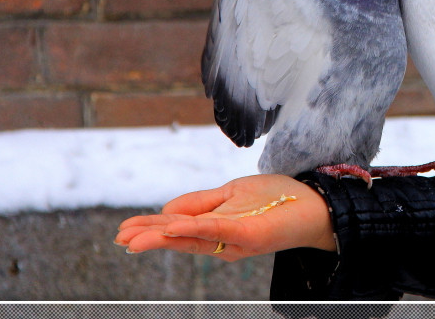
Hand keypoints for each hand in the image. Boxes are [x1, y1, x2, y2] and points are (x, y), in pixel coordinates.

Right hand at [114, 174, 335, 261]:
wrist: (315, 203)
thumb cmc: (276, 198)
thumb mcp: (231, 193)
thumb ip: (200, 203)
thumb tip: (165, 211)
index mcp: (218, 229)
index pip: (179, 229)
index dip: (152, 230)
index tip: (123, 232)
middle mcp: (223, 240)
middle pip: (180, 238)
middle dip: (149, 238)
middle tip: (120, 240)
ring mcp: (236, 238)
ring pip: (192, 236)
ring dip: (161, 236)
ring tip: (134, 240)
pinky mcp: (250, 232)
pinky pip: (217, 229)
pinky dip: (192, 227)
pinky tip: (172, 227)